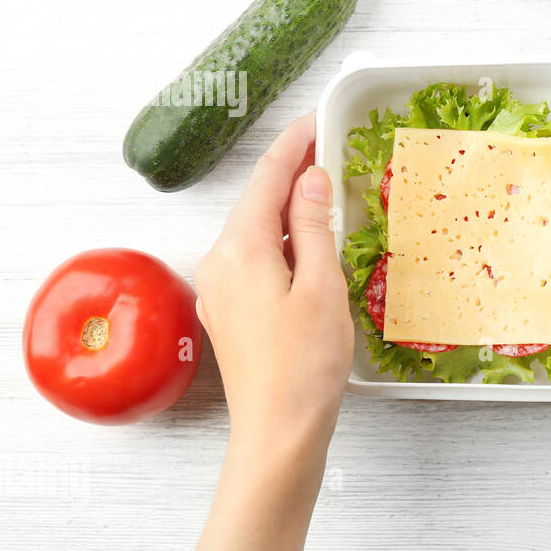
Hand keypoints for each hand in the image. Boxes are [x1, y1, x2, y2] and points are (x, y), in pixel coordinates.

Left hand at [194, 111, 352, 465]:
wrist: (278, 430)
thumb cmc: (305, 364)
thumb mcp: (322, 286)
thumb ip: (313, 226)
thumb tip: (311, 180)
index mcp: (242, 249)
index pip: (267, 178)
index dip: (293, 145)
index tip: (317, 120)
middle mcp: (221, 262)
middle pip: (257, 202)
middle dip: (291, 172)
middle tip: (329, 149)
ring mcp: (221, 289)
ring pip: (256, 231)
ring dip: (288, 208)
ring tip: (326, 192)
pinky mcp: (231, 312)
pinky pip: (255, 259)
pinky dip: (282, 241)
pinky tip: (308, 245)